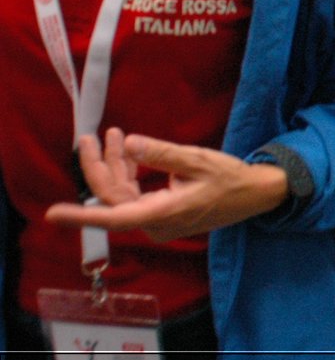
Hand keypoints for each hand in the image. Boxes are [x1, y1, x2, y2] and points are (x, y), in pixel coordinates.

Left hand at [44, 129, 289, 242]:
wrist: (256, 194)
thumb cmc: (231, 179)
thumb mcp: (198, 160)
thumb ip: (161, 154)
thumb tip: (129, 144)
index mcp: (162, 213)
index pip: (114, 216)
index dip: (81, 216)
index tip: (52, 215)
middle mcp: (154, 222)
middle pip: (114, 197)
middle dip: (100, 166)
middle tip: (90, 137)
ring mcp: (157, 220)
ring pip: (122, 195)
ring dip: (115, 166)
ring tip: (110, 136)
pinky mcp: (161, 214)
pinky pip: (134, 196)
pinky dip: (128, 174)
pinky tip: (129, 154)